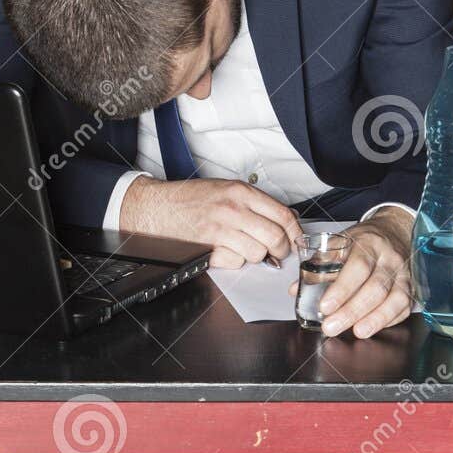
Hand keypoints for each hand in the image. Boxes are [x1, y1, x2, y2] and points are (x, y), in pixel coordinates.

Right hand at [119, 176, 302, 269]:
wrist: (156, 207)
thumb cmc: (190, 199)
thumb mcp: (226, 189)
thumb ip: (256, 203)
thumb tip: (286, 219)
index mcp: (240, 192)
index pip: (283, 215)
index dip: (295, 233)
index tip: (296, 241)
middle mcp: (233, 209)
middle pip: (275, 238)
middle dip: (280, 250)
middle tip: (276, 252)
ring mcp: (220, 229)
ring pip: (258, 254)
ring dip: (255, 256)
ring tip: (244, 248)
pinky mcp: (209, 248)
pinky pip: (236, 263)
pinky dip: (234, 261)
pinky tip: (224, 250)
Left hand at [307, 209, 414, 338]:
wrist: (393, 231)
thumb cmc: (362, 241)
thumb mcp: (339, 245)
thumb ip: (319, 267)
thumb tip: (297, 290)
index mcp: (367, 243)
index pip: (357, 266)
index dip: (342, 289)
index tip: (325, 306)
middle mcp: (389, 257)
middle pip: (375, 287)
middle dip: (352, 310)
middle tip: (332, 327)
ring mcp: (404, 273)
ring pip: (395, 298)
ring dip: (375, 319)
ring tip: (357, 332)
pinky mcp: (412, 286)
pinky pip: (405, 306)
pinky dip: (390, 319)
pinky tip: (373, 327)